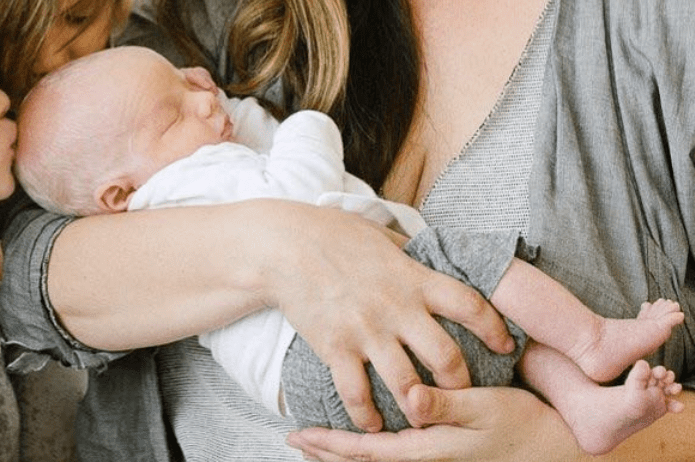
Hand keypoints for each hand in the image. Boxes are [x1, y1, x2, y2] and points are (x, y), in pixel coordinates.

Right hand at [265, 206, 513, 431]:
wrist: (283, 244)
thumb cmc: (332, 233)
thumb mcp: (380, 234)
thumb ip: (410, 250)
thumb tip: (433, 250)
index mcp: (412, 277)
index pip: (469, 305)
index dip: (494, 328)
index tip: (505, 343)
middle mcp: (395, 308)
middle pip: (446, 358)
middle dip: (461, 384)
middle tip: (462, 395)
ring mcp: (365, 331)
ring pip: (407, 386)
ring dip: (420, 410)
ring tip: (423, 419)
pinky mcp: (335, 347)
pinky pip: (357, 395)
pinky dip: (367, 417)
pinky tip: (373, 424)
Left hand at [285, 384, 577, 461]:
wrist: (561, 451)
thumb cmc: (524, 423)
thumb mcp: (486, 408)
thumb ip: (444, 405)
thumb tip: (408, 401)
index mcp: (430, 450)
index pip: (367, 452)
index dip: (330, 444)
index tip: (299, 435)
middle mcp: (429, 461)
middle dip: (328, 453)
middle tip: (295, 440)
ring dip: (345, 455)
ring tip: (317, 444)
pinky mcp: (447, 458)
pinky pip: (396, 458)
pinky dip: (371, 452)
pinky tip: (364, 444)